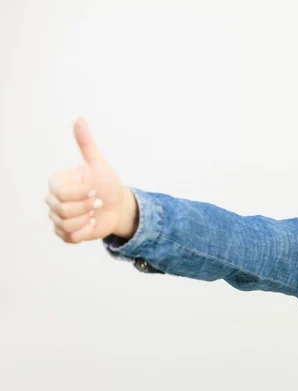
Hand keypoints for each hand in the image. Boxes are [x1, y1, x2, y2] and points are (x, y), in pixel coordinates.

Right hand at [45, 117, 127, 243]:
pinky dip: (86, 232)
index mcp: (57, 183)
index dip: (81, 194)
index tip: (94, 190)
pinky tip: (92, 223)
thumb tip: (79, 118)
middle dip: (86, 207)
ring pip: (66, 225)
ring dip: (87, 219)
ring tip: (94, 213)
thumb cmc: (107, 183)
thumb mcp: (98, 164)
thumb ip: (86, 144)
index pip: (61, 193)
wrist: (117, 206)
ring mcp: (57, 218)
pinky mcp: (64, 234)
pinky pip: (70, 238)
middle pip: (62, 210)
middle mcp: (52, 200)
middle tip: (97, 202)